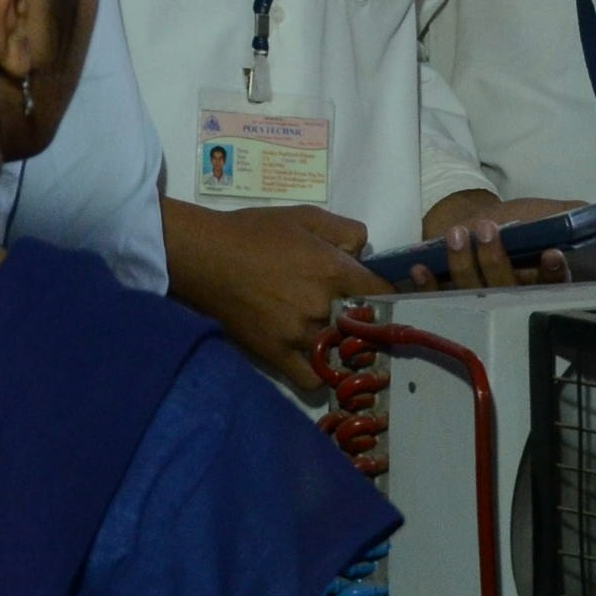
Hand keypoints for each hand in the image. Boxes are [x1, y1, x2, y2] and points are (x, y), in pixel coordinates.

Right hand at [162, 198, 387, 390]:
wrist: (206, 257)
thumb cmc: (255, 232)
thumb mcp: (306, 216)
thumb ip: (346, 230)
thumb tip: (365, 252)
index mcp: (333, 270)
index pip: (382, 293)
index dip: (389, 298)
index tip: (387, 301)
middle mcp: (322, 306)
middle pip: (367, 327)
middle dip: (369, 325)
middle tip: (364, 322)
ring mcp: (299, 335)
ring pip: (343, 355)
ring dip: (346, 350)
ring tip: (343, 343)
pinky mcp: (277, 355)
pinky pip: (312, 379)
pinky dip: (321, 374)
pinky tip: (320, 362)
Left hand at [406, 194, 595, 289]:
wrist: (468, 221)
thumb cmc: (519, 223)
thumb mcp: (561, 214)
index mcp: (541, 284)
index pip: (552, 286)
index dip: (550, 274)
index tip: (550, 254)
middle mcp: (509, 298)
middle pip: (506, 289)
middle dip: (497, 262)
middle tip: (488, 230)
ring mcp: (474, 300)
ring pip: (472, 292)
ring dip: (465, 266)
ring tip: (459, 235)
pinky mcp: (441, 297)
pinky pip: (433, 298)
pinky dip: (425, 283)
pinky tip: (419, 266)